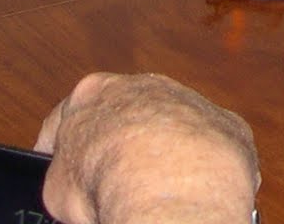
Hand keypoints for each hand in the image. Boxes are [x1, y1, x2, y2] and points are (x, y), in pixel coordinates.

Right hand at [36, 72, 257, 223]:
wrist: (168, 186)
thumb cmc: (105, 182)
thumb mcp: (57, 189)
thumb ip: (65, 176)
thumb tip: (73, 191)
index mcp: (93, 92)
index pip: (72, 115)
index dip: (68, 146)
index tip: (73, 166)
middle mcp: (144, 86)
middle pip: (128, 117)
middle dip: (123, 148)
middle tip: (117, 185)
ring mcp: (189, 101)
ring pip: (175, 130)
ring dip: (168, 157)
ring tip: (160, 196)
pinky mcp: (226, 124)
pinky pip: (212, 150)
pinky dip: (204, 171)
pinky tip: (193, 196)